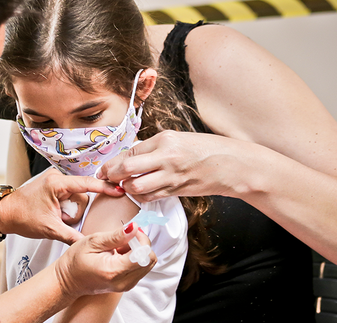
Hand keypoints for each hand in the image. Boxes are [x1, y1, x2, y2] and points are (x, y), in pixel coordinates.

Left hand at [0, 168, 125, 244]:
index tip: (120, 190)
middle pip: (82, 195)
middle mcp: (57, 177)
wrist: (5, 213)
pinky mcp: (54, 185)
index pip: (87, 184)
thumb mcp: (50, 229)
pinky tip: (55, 214)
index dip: (105, 188)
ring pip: (76, 198)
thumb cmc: (22, 218)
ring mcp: (55, 180)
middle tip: (60, 220)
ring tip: (55, 218)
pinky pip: (69, 197)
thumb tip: (90, 244)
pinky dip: (66, 208)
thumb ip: (72, 236)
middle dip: (74, 211)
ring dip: (70, 211)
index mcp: (56, 184)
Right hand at [55, 223, 155, 296]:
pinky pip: (140, 268)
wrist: (68, 281)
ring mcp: (126, 285)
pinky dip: (134, 258)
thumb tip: (134, 227)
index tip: (129, 231)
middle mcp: (123, 282)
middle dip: (140, 244)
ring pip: (147, 264)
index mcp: (114, 270)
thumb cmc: (75, 261)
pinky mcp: (127, 285)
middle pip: (149, 259)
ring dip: (137, 251)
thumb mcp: (92, 242)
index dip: (141, 238)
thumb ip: (115, 236)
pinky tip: (118, 254)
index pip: (144, 254)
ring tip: (118, 247)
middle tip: (123, 239)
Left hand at [99, 130, 246, 201]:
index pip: (129, 151)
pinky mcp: (178, 190)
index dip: (112, 162)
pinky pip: (151, 197)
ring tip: (125, 186)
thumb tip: (129, 157)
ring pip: (136, 186)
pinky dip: (141, 197)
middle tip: (107, 178)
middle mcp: (167, 156)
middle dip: (112, 175)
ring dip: (126, 189)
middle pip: (127, 168)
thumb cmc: (205, 149)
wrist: (232, 164)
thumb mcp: (177, 140)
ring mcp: (172, 175)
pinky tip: (140, 193)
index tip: (104, 168)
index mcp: (165, 139)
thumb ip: (153, 148)